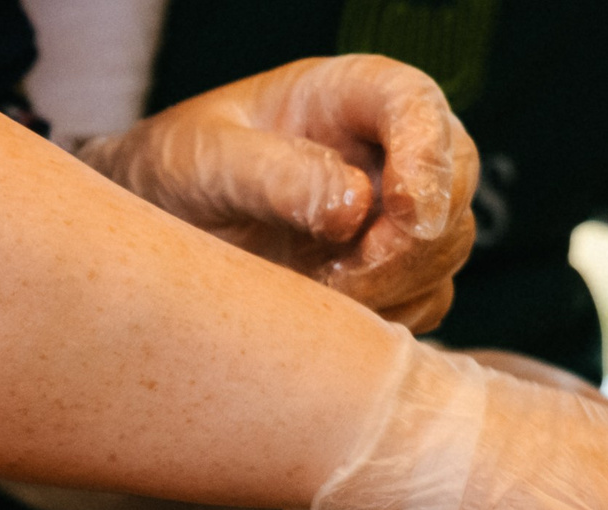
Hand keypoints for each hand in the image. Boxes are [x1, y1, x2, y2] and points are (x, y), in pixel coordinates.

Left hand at [78, 56, 479, 331]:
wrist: (155, 228)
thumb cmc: (179, 171)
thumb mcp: (206, 161)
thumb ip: (274, 175)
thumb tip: (353, 206)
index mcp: (352, 96)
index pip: (419, 109)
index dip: (428, 161)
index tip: (405, 213)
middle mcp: (388, 149)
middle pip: (452, 188)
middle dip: (410, 240)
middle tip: (341, 274)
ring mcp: (394, 213)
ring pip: (444, 252)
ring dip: (394, 285)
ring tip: (315, 290)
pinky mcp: (389, 272)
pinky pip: (424, 301)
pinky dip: (389, 317)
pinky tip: (327, 314)